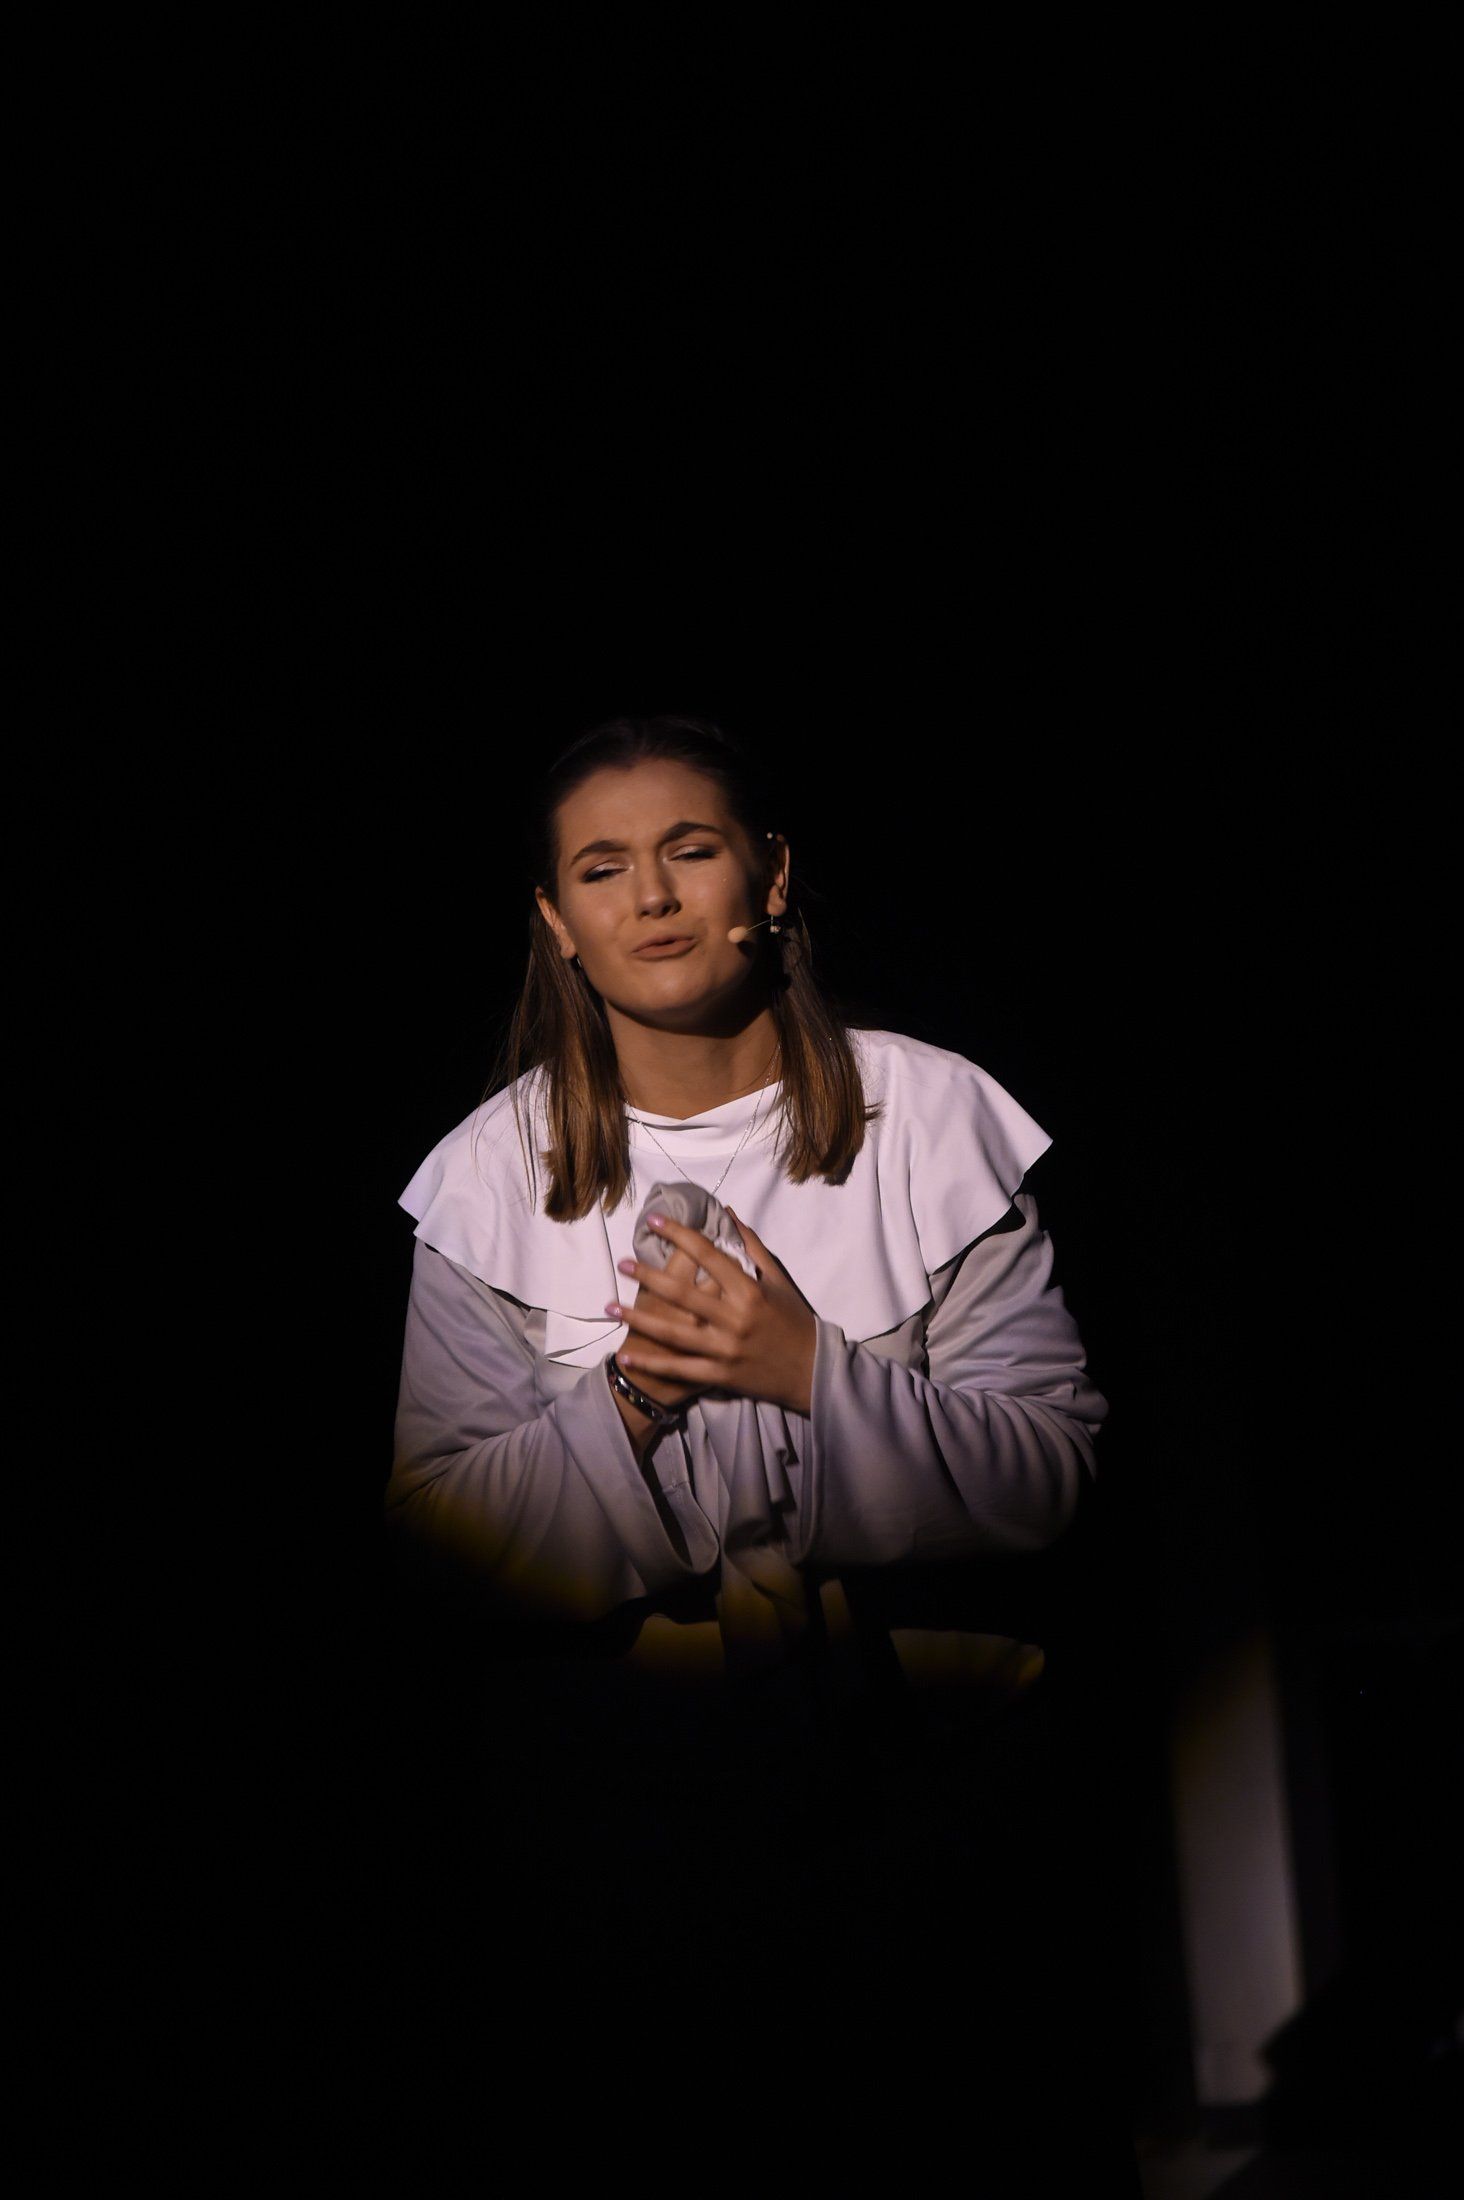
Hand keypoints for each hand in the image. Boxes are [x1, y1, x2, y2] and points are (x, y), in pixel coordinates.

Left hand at [605, 1205, 817, 1417]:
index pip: (708, 1255)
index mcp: (750, 1291)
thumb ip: (752, 1247)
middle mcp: (735, 1319)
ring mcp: (725, 1349)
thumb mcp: (778, 1280)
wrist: (812, 1371)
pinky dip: (653, 1364)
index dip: (680, 1235)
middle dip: (648, 1276)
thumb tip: (729, 1214)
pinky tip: (626, 1357)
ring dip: (639, 1319)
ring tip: (610, 1307)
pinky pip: (680, 1369)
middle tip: (622, 1263)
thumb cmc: (795, 1321)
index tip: (655, 1221)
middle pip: (683, 1292)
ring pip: (674, 1333)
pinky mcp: (720, 1375)